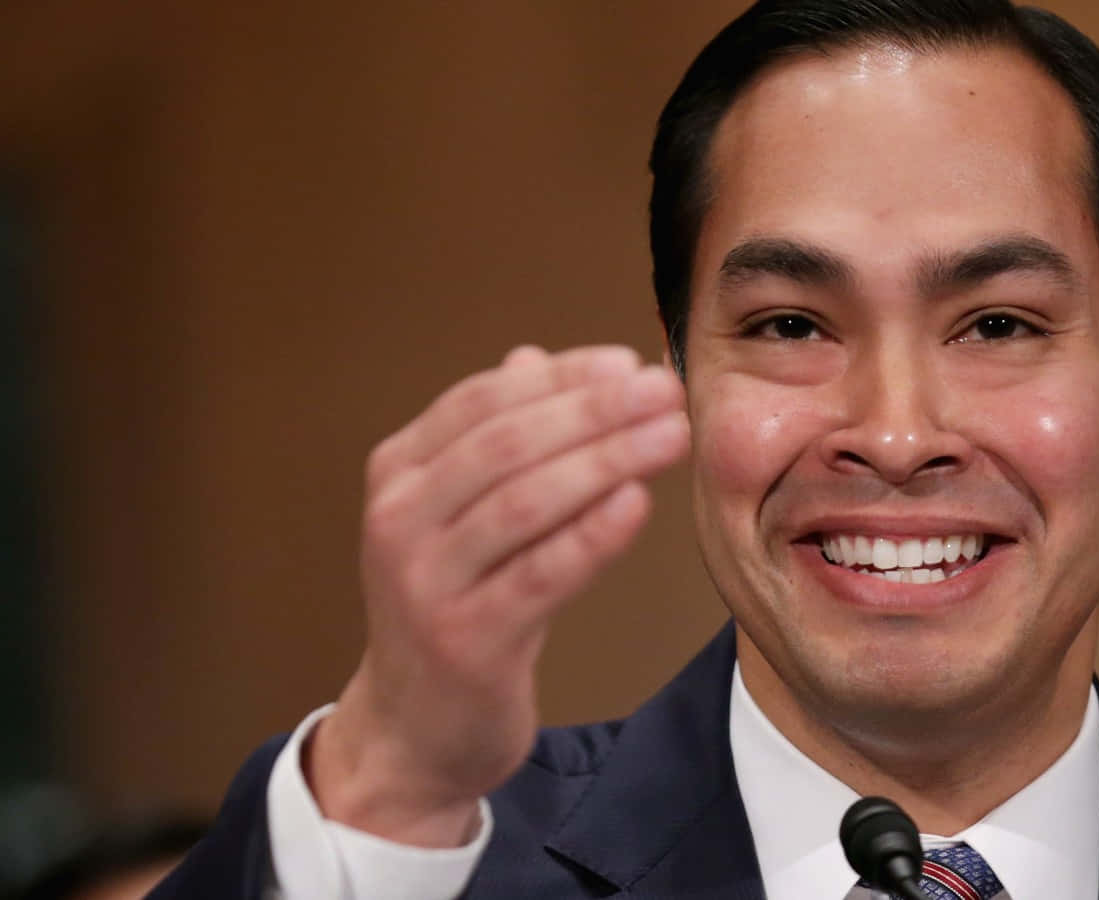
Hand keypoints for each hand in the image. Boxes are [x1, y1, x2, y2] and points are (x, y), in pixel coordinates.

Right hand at [306, 345, 687, 844]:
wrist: (414, 729)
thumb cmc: (455, 607)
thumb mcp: (460, 518)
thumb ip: (494, 440)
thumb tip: (534, 358)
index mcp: (398, 474)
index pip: (482, 401)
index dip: (561, 376)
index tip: (630, 362)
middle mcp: (399, 520)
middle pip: (507, 443)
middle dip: (595, 410)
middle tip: (665, 390)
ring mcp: (426, 583)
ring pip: (524, 502)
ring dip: (607, 460)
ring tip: (670, 435)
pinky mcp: (466, 641)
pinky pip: (539, 576)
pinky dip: (592, 535)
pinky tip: (639, 502)